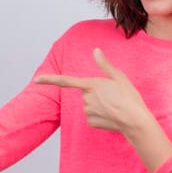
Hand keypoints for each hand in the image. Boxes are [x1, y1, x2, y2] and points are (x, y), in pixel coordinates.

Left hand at [33, 48, 149, 134]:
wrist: (135, 121)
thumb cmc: (129, 97)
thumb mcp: (119, 77)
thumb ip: (104, 64)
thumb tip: (95, 51)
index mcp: (91, 84)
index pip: (65, 81)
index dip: (49, 80)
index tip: (36, 80)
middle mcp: (86, 98)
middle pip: (86, 93)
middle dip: (96, 93)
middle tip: (113, 96)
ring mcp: (87, 111)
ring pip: (89, 105)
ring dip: (99, 105)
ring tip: (114, 106)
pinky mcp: (90, 122)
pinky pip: (92, 116)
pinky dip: (100, 116)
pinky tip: (111, 116)